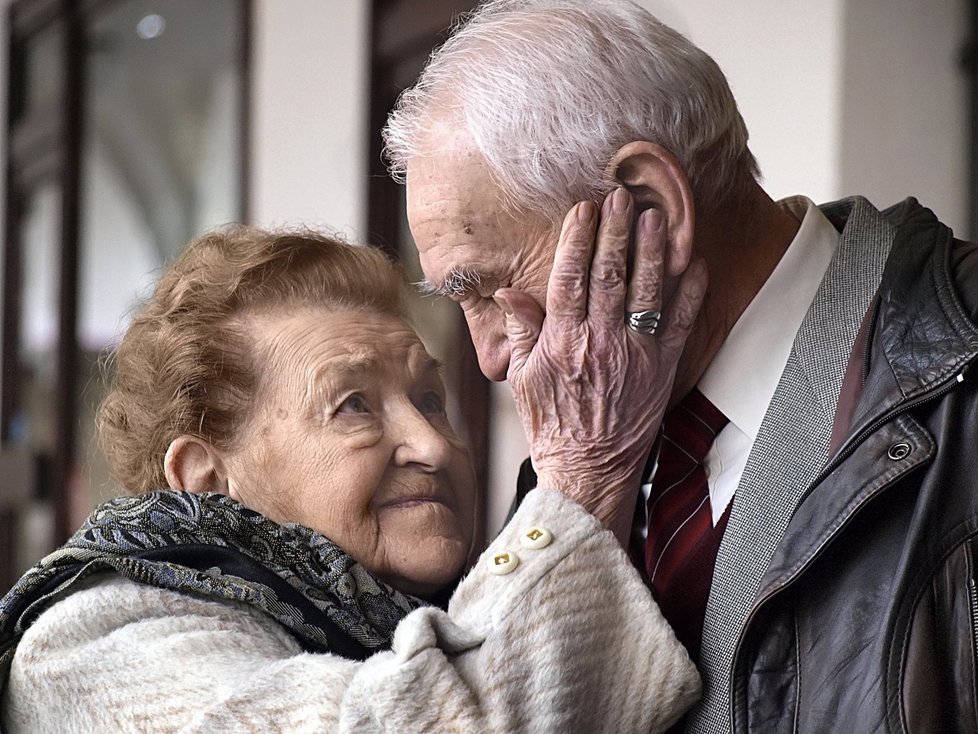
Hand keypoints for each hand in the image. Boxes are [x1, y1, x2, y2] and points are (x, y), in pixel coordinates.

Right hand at [494, 188, 706, 544]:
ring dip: (653, 251)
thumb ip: (519, 332)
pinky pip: (680, 324)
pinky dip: (690, 293)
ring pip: (647, 292)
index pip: (569, 278)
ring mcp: (635, 355)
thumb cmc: (552, 426)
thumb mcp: (521, 379)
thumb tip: (509, 291)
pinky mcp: (662, 370)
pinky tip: (695, 263)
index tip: (583, 210)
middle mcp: (599, 342)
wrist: (588, 471)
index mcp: (562, 342)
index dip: (577, 240)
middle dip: (617, 232)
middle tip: (622, 197)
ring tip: (658, 215)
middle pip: (610, 275)